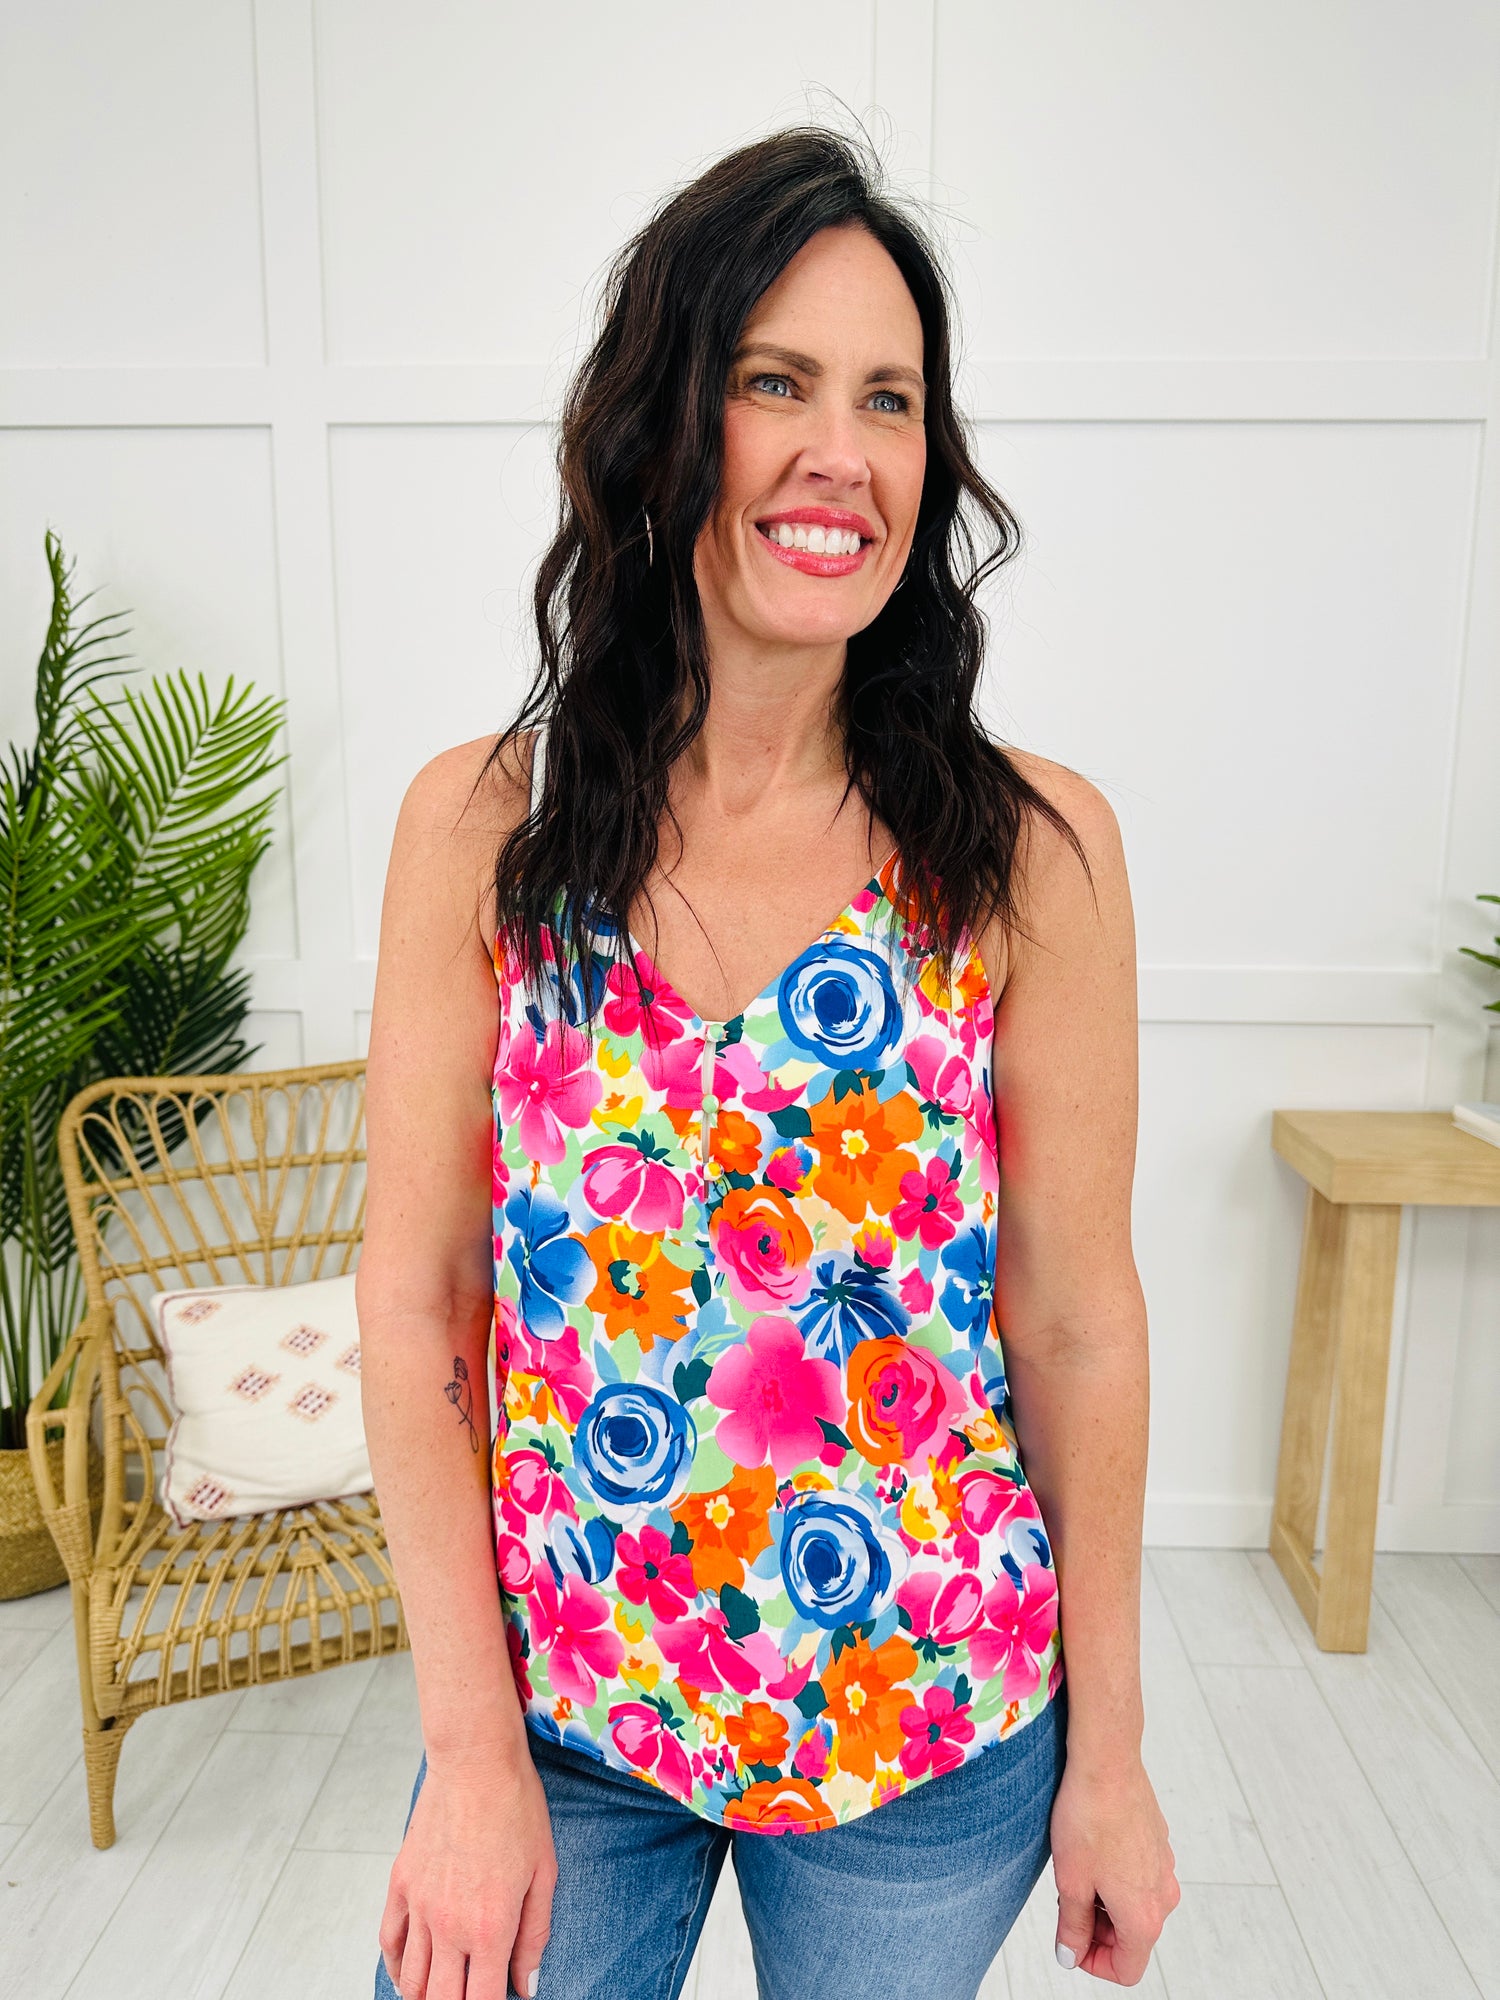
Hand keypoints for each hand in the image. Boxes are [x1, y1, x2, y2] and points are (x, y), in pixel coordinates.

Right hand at [379, 1743, 556, 1999]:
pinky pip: (390, 1943)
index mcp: (490, 1926)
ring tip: (446, 1989)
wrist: (475, 1761)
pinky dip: (398, 1968)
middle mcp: (449, 1925)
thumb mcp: (544, 1872)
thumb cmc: (517, 1809)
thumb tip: (527, 1985)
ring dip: (427, 1995)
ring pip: (411, 1981)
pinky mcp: (401, 1884)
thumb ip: (534, 1935)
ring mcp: (419, 1905)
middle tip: (472, 1992)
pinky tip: (412, 1973)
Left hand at [1048, 1753, 1178, 1983]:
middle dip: (1097, 1930)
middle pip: (1132, 1938)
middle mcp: (1163, 1896)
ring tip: (1076, 1871)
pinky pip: (1140, 1877)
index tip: (1070, 1942)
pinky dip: (1116, 1877)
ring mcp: (1165, 1868)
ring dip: (1105, 1902)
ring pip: (1135, 1906)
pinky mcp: (1160, 1844)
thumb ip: (1073, 1927)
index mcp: (1144, 1916)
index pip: (1127, 1969)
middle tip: (1066, 1902)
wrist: (1107, 1763)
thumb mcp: (1071, 1882)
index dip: (1094, 1963)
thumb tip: (1071, 1955)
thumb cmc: (1089, 1818)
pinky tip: (1092, 1849)